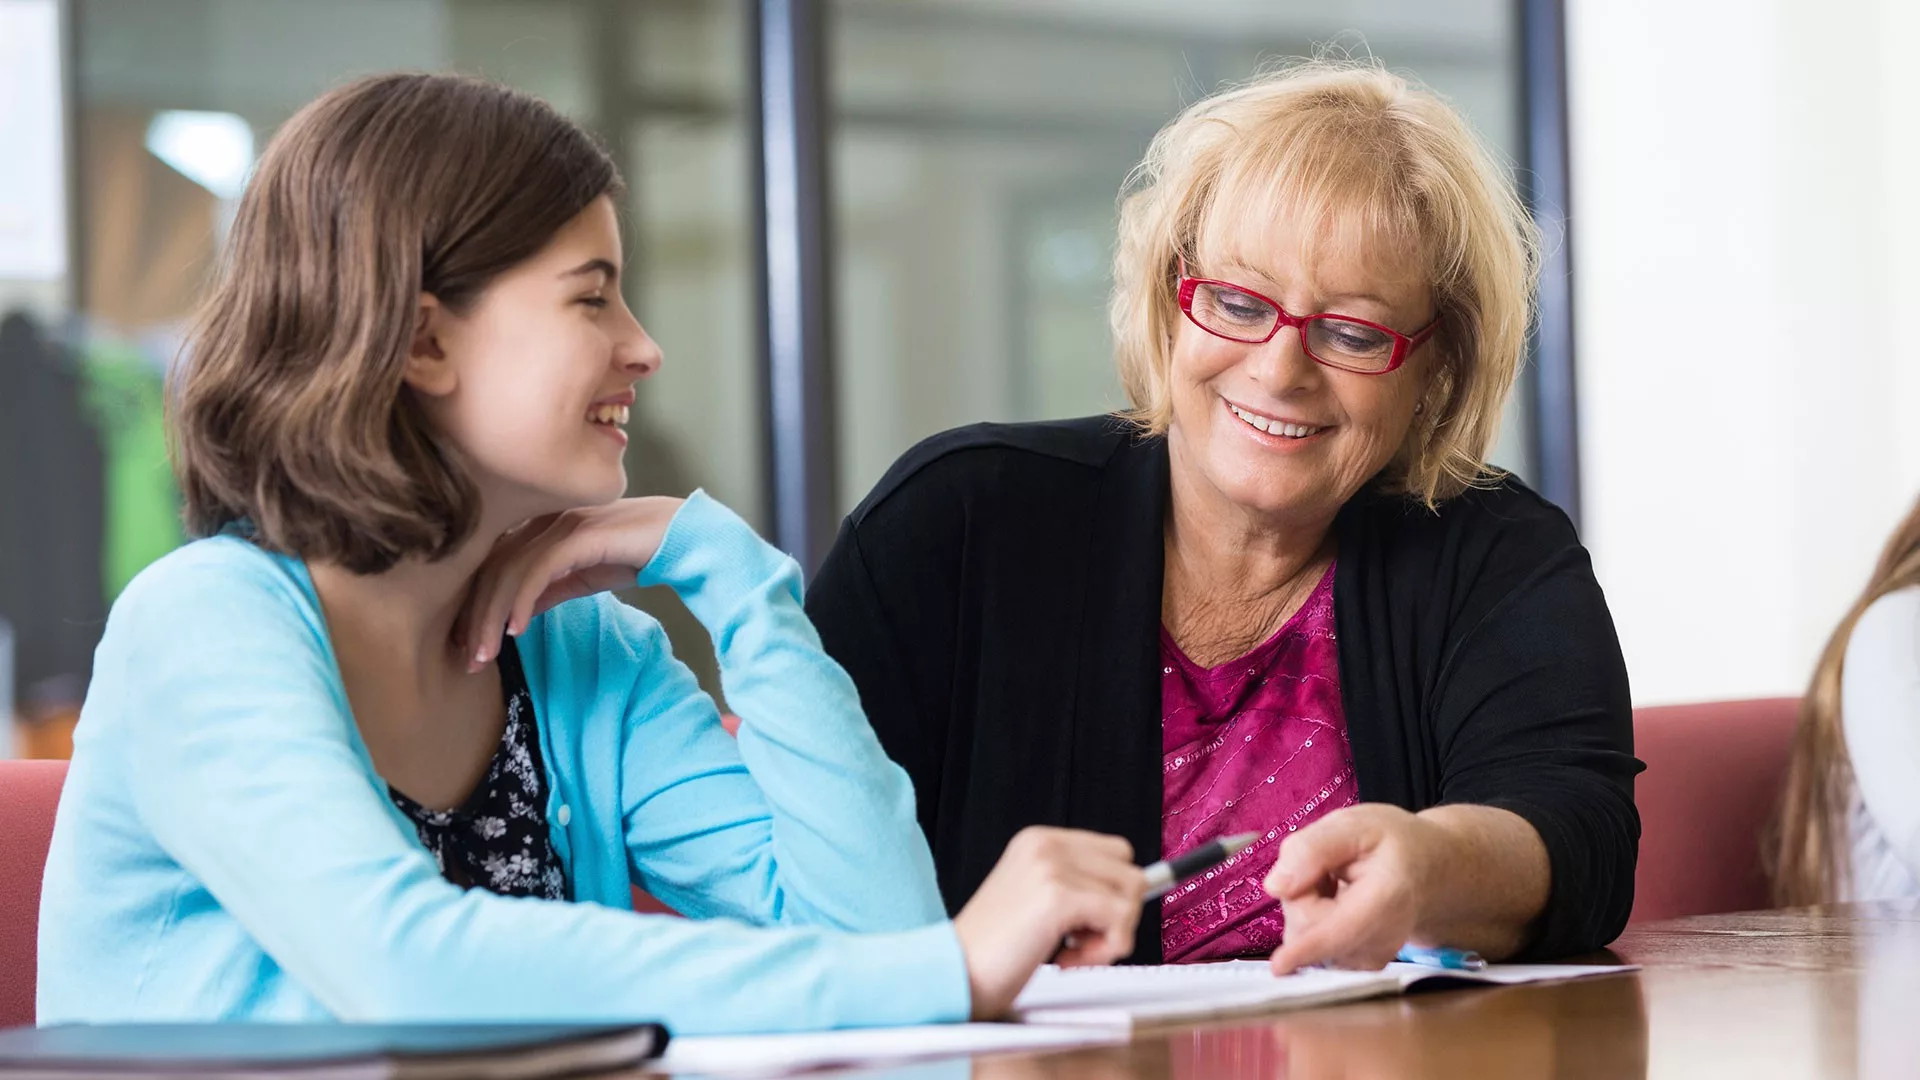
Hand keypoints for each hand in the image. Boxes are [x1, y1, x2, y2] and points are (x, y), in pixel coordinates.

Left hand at [457, 496, 684, 671]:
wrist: (682, 536)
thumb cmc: (636, 552)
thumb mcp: (583, 577)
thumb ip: (549, 588)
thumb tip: (516, 615)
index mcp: (539, 527)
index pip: (491, 567)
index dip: (474, 607)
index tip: (467, 646)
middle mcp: (542, 520)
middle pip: (491, 570)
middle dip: (475, 618)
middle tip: (468, 660)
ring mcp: (560, 524)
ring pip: (508, 571)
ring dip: (492, 617)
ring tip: (485, 655)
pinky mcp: (579, 534)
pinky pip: (538, 569)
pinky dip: (521, 601)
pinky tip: (517, 631)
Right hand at [951, 826, 1146, 1018]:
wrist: (954, 973)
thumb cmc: (992, 950)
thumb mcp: (1035, 899)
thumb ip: (1076, 884)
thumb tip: (1141, 887)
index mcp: (1038, 840)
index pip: (1116, 851)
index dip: (1113, 894)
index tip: (1084, 925)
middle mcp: (1045, 844)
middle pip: (1130, 871)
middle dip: (1117, 914)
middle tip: (1078, 941)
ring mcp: (1051, 866)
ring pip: (1132, 895)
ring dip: (1110, 935)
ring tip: (1069, 950)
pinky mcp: (1057, 896)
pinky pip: (1120, 920)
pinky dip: (1104, 951)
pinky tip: (1066, 959)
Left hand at [1264, 803, 1444, 972]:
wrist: (1429, 870)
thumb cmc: (1392, 844)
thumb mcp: (1354, 825)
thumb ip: (1312, 848)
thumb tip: (1275, 886)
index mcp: (1386, 898)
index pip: (1339, 932)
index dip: (1305, 949)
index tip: (1280, 966)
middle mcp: (1381, 939)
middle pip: (1307, 928)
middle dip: (1299, 894)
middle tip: (1327, 866)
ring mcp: (1369, 957)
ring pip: (1305, 938)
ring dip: (1306, 906)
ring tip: (1337, 881)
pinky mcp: (1356, 964)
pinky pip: (1311, 945)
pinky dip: (1313, 920)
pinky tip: (1337, 901)